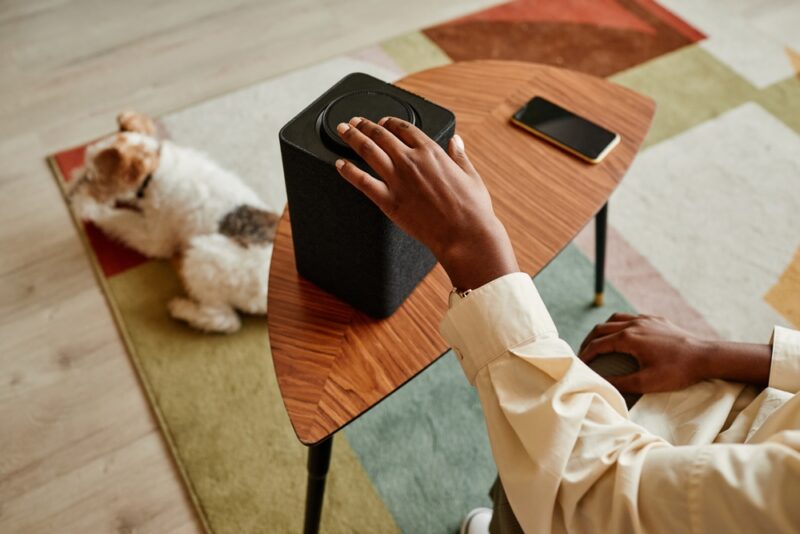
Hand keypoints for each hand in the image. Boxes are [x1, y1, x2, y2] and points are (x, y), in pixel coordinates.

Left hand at [334, 116, 518, 290]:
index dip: (390, 122)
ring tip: (343, 130)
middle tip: (354, 122)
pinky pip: (362, 181)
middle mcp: (410, 160)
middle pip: (381, 134)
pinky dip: (349, 171)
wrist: (464, 234)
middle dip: (365, 125)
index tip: (383, 121)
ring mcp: (397, 180)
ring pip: (368, 151)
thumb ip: (459, 155)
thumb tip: (456, 140)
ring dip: (353, 137)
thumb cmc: (472, 209)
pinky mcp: (389, 201)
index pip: (404, 128)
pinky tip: (340, 164)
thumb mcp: (470, 175)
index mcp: (431, 151)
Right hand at [578, 313, 711, 393]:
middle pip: (601, 328)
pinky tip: (625, 335)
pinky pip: (632, 318)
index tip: (579, 364)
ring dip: (603, 330)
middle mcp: (634, 324)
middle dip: (589, 340)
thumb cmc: (677, 371)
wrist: (706, 356)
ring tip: (599, 341)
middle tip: (583, 353)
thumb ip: (621, 383)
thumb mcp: (646, 382)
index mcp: (628, 338)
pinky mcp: (657, 320)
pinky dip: (621, 325)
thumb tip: (602, 385)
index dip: (585, 354)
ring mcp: (646, 320)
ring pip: (616, 319)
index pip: (597, 344)